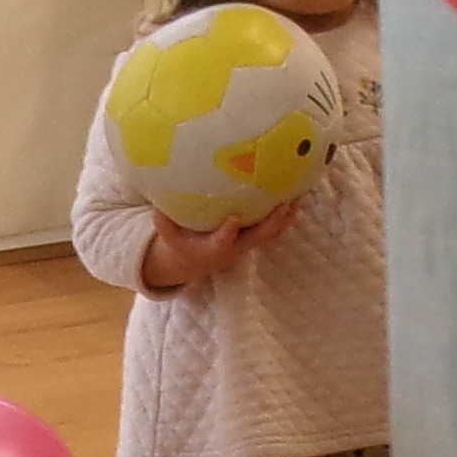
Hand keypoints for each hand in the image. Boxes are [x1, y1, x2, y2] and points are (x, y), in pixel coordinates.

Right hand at [139, 195, 302, 292]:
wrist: (196, 262)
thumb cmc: (182, 243)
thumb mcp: (169, 236)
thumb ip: (164, 222)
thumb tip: (158, 204)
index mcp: (213, 248)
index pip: (222, 241)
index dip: (228, 232)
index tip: (233, 219)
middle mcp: (235, 248)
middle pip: (257, 237)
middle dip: (272, 222)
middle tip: (284, 203)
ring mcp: (247, 244)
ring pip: (271, 233)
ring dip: (285, 218)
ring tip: (298, 196)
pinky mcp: (255, 239)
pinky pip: (274, 228)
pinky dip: (286, 215)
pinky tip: (297, 194)